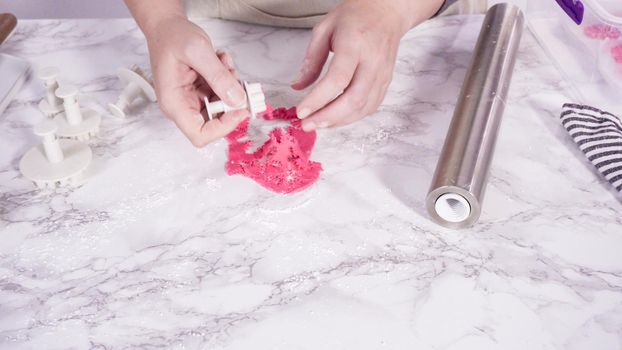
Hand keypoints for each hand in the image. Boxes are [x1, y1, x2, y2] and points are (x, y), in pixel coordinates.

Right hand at [144, 16, 248, 146]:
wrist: (166, 26)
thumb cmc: (171, 37)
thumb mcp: (198, 51)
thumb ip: (219, 76)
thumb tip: (238, 100)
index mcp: (174, 104)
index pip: (200, 135)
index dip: (223, 127)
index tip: (240, 109)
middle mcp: (183, 106)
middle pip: (215, 123)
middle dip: (230, 102)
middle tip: (234, 78)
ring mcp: (192, 100)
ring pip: (223, 107)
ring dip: (230, 86)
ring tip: (224, 63)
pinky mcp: (201, 92)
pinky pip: (222, 94)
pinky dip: (227, 78)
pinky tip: (221, 61)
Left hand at [291, 0, 441, 130]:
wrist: (386, 11)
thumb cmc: (355, 16)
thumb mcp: (324, 29)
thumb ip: (311, 60)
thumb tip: (298, 86)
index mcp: (355, 44)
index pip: (337, 79)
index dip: (318, 99)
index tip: (301, 111)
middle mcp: (372, 61)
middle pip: (353, 99)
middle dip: (328, 117)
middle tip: (307, 125)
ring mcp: (382, 73)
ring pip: (363, 107)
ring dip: (339, 121)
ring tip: (318, 124)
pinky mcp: (386, 82)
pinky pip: (371, 106)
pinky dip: (352, 118)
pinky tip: (336, 119)